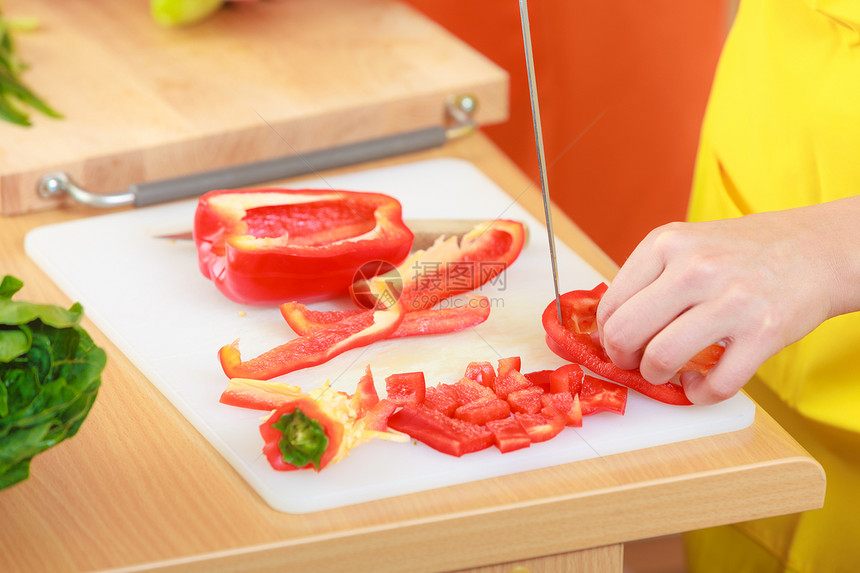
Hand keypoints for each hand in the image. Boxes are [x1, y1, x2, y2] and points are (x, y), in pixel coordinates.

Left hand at [595, 197, 859, 404]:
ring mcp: (731, 300)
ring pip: (661, 358)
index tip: (618, 343)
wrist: (815, 249)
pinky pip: (715, 383)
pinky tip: (700, 384)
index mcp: (666, 243)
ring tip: (666, 372)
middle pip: (625, 332)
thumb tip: (609, 327)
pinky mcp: (763, 332)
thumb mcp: (686, 244)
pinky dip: (700, 394)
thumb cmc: (740, 252)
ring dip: (655, 376)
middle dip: (622, 358)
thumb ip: (648, 279)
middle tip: (635, 362)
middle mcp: (695, 267)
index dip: (607, 334)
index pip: (610, 304)